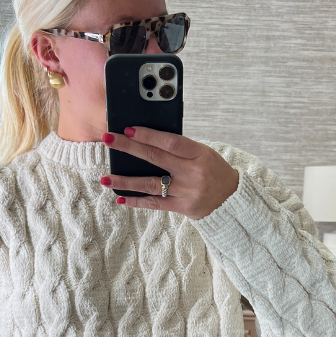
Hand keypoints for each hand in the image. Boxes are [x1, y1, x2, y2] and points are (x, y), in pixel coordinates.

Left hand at [100, 127, 239, 219]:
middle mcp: (192, 173)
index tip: (129, 129)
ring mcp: (186, 192)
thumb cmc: (213, 171)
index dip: (149, 135)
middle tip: (108, 140)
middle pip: (156, 158)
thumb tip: (147, 140)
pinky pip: (154, 204)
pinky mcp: (181, 207)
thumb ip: (180, 149)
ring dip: (125, 181)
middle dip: (129, 148)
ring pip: (150, 184)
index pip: (171, 142)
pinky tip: (120, 198)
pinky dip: (136, 201)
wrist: (231, 199)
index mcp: (199, 154)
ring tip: (105, 178)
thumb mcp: (203, 154)